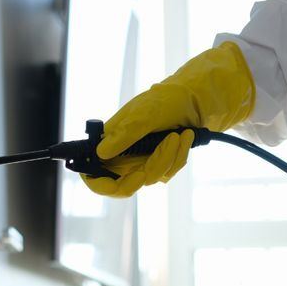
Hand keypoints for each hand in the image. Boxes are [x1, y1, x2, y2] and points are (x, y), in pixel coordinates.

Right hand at [82, 41, 255, 197]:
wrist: (194, 100)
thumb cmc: (165, 101)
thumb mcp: (143, 115)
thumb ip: (123, 135)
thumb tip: (100, 153)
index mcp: (110, 142)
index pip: (92, 174)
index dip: (101, 185)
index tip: (122, 183)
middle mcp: (122, 155)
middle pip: (127, 182)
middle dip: (152, 165)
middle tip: (167, 143)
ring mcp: (141, 161)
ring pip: (152, 177)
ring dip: (170, 155)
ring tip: (177, 133)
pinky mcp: (159, 163)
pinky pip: (168, 172)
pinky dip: (179, 155)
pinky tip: (184, 137)